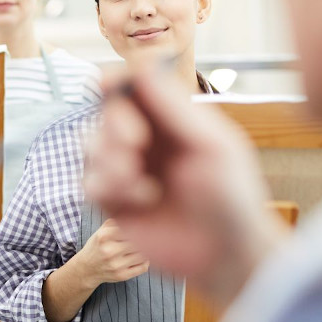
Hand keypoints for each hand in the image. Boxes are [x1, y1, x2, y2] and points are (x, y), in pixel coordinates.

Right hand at [70, 219, 147, 288]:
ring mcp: (116, 265)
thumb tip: (135, 212)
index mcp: (104, 236)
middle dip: (145, 238)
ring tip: (144, 247)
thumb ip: (115, 221)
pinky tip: (142, 258)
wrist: (86, 270)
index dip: (139, 226)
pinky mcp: (122, 275)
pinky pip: (143, 267)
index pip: (130, 227)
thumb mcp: (101, 231)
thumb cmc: (97, 246)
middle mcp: (109, 251)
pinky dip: (146, 261)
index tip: (144, 226)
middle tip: (149, 236)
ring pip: (143, 254)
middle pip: (138, 241)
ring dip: (146, 250)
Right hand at [85, 70, 287, 309]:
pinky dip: (109, 187)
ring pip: (91, 147)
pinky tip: (143, 199)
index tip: (106, 83)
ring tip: (138, 178)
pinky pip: (89, 183)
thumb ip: (173, 107)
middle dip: (114, 124)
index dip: (116, 83)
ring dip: (109, 158)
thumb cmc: (231, 197)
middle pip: (106, 115)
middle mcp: (145, 142)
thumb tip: (141, 66)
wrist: (226, 255)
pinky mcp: (114, 203)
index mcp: (170, 121)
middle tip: (135, 142)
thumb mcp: (210, 145)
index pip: (133, 89)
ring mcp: (127, 172)